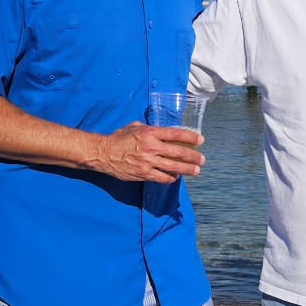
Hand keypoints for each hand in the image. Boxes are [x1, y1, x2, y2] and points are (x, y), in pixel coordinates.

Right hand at [89, 122, 205, 182]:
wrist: (103, 154)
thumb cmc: (119, 138)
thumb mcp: (134, 127)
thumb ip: (150, 129)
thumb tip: (162, 131)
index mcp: (150, 133)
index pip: (175, 134)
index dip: (190, 138)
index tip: (201, 140)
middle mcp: (151, 147)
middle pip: (178, 153)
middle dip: (193, 157)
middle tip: (202, 159)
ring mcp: (148, 162)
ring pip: (173, 167)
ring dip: (187, 170)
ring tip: (196, 171)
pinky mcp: (143, 174)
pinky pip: (162, 178)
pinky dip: (171, 178)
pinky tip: (176, 178)